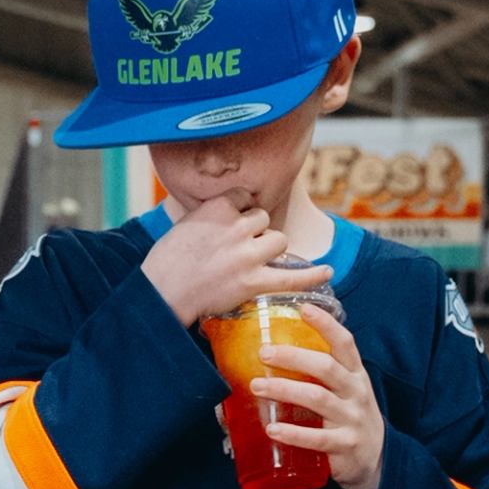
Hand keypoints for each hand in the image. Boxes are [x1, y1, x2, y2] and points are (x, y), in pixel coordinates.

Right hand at [141, 196, 296, 327]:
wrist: (161, 292)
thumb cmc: (166, 261)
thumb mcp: (185, 223)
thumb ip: (210, 214)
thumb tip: (227, 211)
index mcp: (218, 207)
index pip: (244, 197)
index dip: (241, 211)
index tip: (231, 225)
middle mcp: (236, 226)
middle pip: (263, 218)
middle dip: (256, 231)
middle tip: (236, 250)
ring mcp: (246, 255)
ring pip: (277, 240)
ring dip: (269, 249)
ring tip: (250, 263)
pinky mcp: (252, 282)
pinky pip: (290, 276)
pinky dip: (311, 275)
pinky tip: (327, 271)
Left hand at [253, 275, 386, 488]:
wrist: (377, 459)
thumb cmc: (351, 417)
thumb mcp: (346, 390)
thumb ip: (323, 371)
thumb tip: (279, 350)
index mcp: (355, 375)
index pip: (345, 343)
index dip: (326, 324)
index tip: (304, 307)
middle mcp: (356, 393)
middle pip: (325, 368)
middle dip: (293, 357)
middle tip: (264, 353)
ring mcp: (351, 420)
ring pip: (318, 399)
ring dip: (285, 391)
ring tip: (257, 387)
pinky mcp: (344, 446)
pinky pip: (317, 439)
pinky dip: (293, 434)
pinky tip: (272, 429)